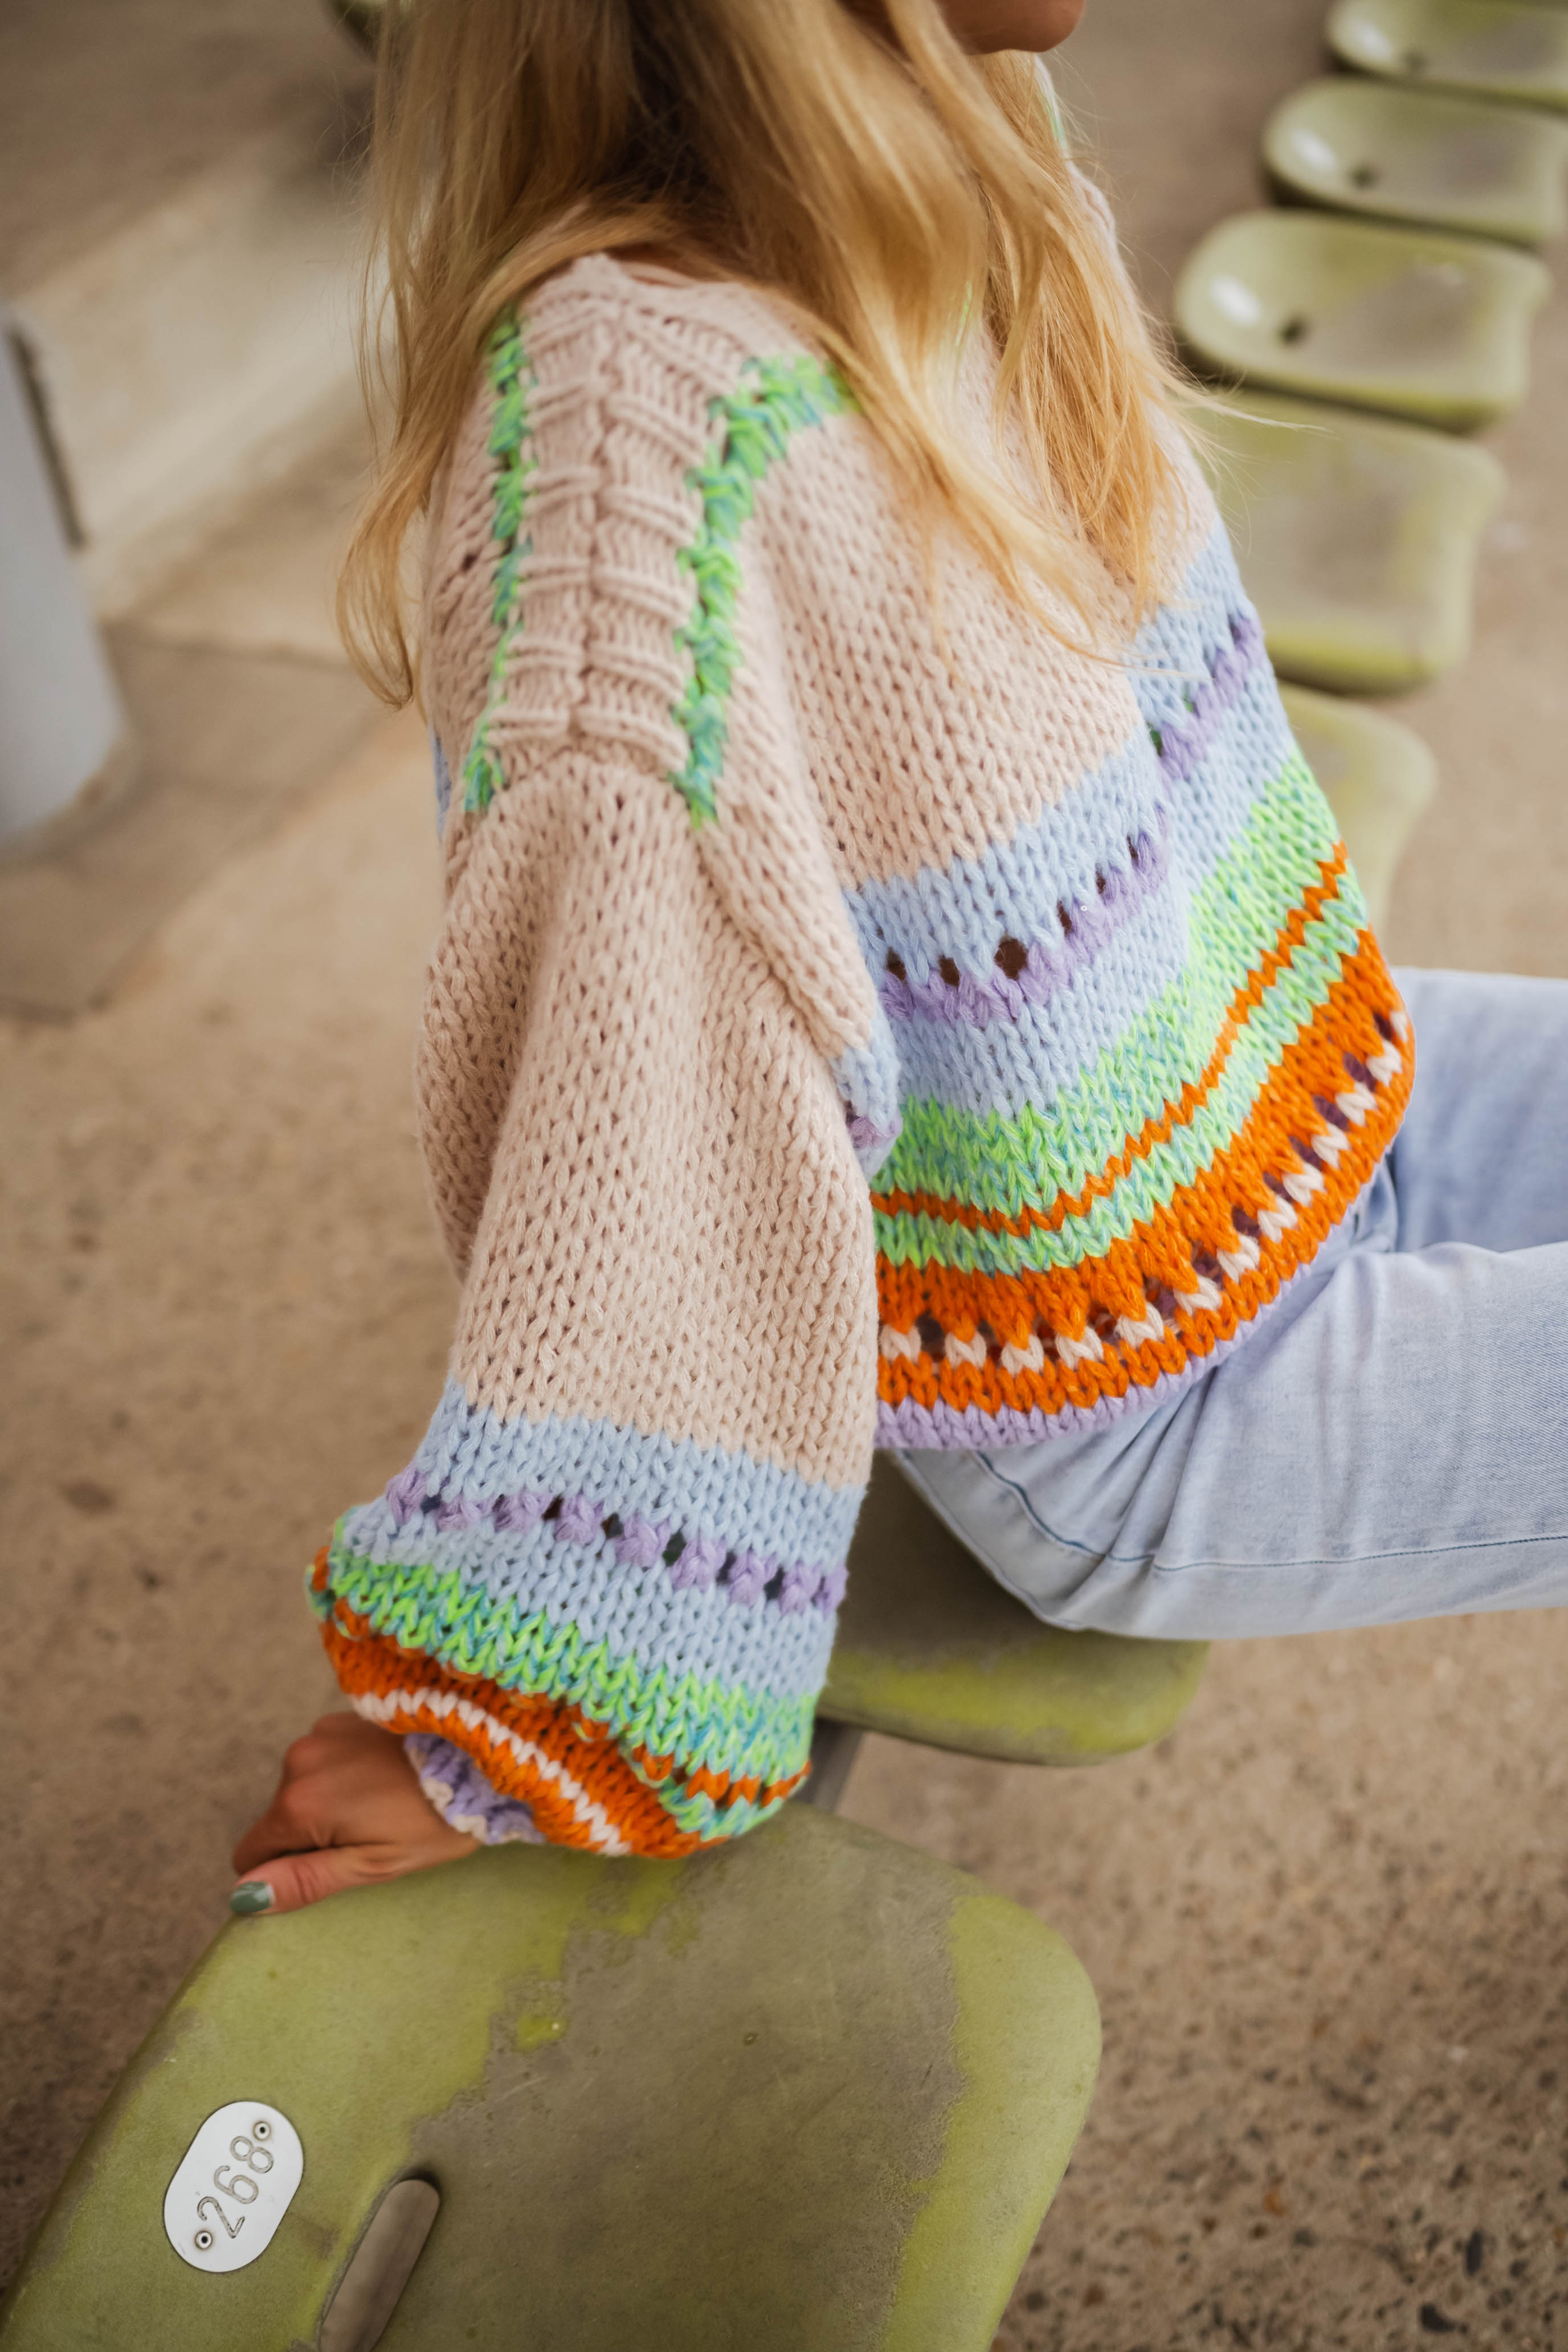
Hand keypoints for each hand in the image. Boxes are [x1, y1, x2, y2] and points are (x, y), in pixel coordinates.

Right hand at [229, 1712, 477, 1915]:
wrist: (479, 1759)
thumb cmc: (431, 1822)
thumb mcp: (371, 1865)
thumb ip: (303, 1880)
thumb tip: (243, 1898)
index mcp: (298, 1804)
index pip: (251, 1854)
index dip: (287, 1868)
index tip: (337, 1861)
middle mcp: (297, 1760)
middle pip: (281, 1819)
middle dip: (314, 1833)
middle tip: (373, 1831)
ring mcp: (320, 1732)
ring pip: (303, 1789)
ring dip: (331, 1801)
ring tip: (384, 1802)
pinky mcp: (343, 1717)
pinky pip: (324, 1760)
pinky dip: (344, 1772)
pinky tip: (384, 1775)